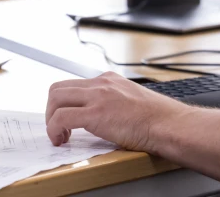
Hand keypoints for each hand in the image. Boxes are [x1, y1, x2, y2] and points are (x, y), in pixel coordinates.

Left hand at [45, 71, 186, 151]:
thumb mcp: (130, 100)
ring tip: (60, 137)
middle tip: (58, 129)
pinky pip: (61, 118)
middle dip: (51, 111)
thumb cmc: (155, 119)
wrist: (168, 124)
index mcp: (109, 79)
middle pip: (58, 88)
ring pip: (55, 99)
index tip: (65, 120)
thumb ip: (112, 101)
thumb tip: (98, 116)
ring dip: (51, 120)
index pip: (73, 84)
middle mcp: (101, 83)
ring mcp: (98, 96)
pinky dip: (54, 130)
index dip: (63, 103)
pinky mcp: (96, 113)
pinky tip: (62, 141)